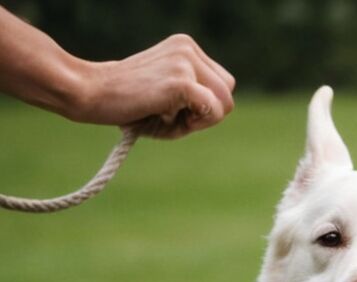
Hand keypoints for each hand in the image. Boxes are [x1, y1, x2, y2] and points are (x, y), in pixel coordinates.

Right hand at [74, 34, 234, 137]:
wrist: (91, 93)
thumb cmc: (129, 103)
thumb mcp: (169, 95)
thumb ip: (199, 98)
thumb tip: (223, 106)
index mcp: (186, 47)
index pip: (222, 84)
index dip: (204, 105)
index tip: (175, 107)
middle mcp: (188, 48)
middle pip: (227, 93)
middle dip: (206, 114)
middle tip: (172, 114)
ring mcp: (185, 61)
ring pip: (224, 104)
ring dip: (199, 120)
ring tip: (167, 114)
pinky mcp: (181, 80)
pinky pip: (213, 110)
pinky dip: (196, 123)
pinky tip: (167, 116)